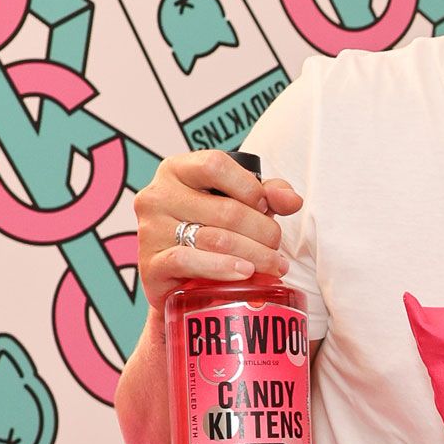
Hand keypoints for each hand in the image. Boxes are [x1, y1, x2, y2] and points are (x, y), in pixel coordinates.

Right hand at [134, 150, 303, 311]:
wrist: (182, 278)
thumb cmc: (213, 230)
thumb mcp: (242, 202)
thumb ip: (269, 194)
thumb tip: (293, 200)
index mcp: (177, 170)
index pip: (215, 165)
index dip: (249, 187)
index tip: (265, 207)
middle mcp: (158, 196)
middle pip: (225, 210)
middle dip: (263, 231)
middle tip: (277, 246)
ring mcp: (151, 230)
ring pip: (215, 238)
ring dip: (254, 254)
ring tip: (273, 264)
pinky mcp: (151, 264)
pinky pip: (190, 261)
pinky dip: (223, 268)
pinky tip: (245, 273)